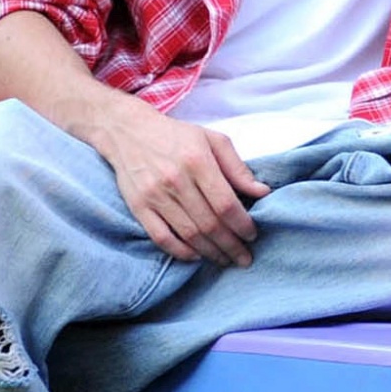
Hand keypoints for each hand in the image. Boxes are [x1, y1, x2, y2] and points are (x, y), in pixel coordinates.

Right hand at [92, 98, 266, 267]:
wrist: (128, 132)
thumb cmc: (177, 136)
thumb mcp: (213, 140)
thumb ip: (237, 168)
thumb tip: (262, 192)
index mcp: (197, 161)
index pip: (225, 203)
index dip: (242, 224)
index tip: (252, 235)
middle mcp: (175, 180)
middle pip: (209, 223)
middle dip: (231, 245)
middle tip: (244, 258)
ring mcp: (154, 195)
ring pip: (188, 234)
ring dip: (211, 252)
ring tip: (225, 259)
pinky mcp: (138, 207)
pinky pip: (161, 237)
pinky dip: (180, 251)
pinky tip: (196, 256)